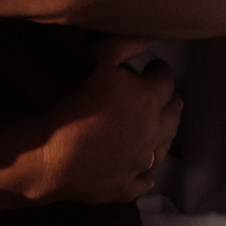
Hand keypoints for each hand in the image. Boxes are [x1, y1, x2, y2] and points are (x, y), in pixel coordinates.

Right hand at [17, 35, 182, 204]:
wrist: (52, 152)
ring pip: (163, 149)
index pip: (166, 79)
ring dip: (164, 135)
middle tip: (165, 94)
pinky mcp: (124, 187)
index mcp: (149, 99)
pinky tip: (143, 170)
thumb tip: (148, 39)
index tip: (154, 65)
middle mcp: (152, 132)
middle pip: (174, 116)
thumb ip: (125, 45)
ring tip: (157, 127)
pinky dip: (146, 173)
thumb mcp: (99, 59)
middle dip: (171, 101)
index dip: (160, 69)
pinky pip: (144, 181)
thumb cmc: (74, 101)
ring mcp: (140, 163)